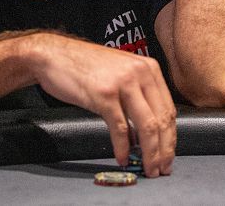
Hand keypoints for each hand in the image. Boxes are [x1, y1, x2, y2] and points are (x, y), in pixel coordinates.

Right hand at [29, 33, 176, 177]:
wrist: (53, 54)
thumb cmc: (84, 66)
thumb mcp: (120, 73)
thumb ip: (136, 95)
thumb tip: (145, 132)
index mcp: (148, 67)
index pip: (169, 109)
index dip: (171, 137)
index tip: (168, 154)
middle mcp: (140, 73)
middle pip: (162, 120)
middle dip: (163, 150)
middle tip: (161, 169)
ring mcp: (122, 83)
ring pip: (147, 126)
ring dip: (149, 153)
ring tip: (147, 168)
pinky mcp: (104, 95)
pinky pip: (120, 129)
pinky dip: (123, 148)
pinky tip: (122, 158)